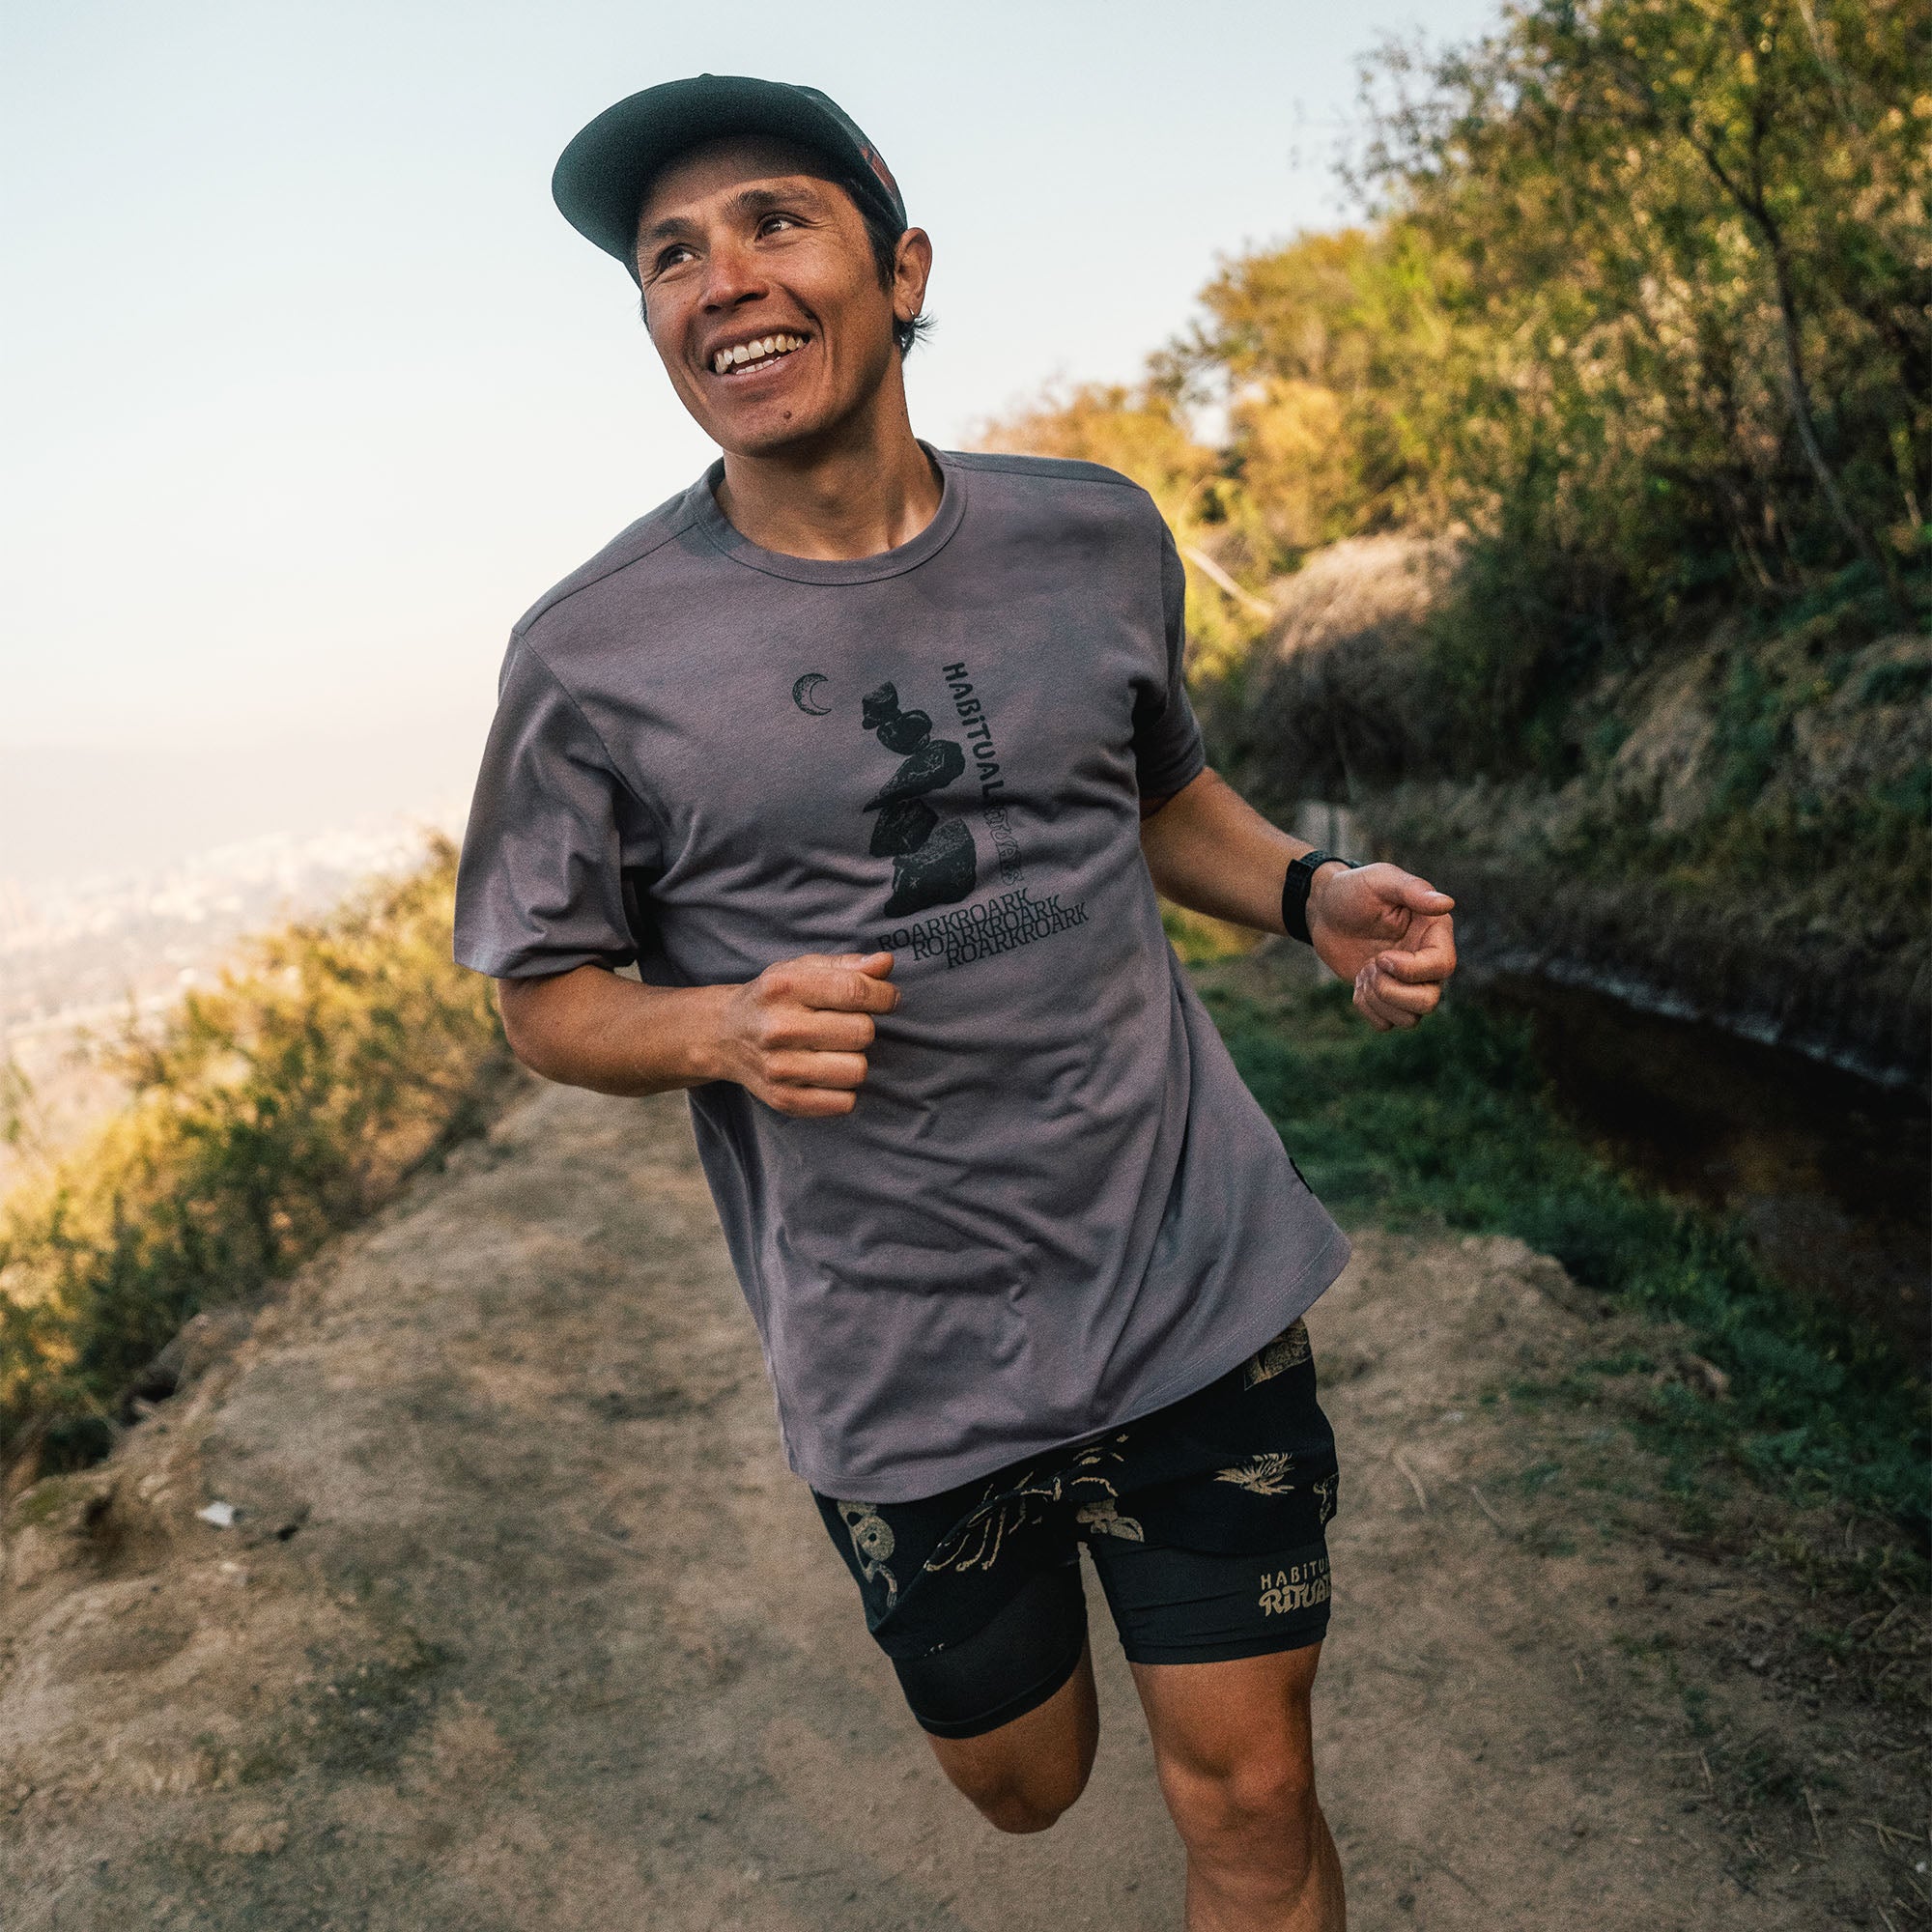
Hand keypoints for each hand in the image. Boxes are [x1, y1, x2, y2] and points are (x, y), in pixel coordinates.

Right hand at [717, 950, 899, 1115]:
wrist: (723, 1035)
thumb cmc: (773, 998)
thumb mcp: (801, 969)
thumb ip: (847, 965)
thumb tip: (886, 964)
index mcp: (784, 987)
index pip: (854, 991)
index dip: (884, 995)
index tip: (887, 998)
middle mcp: (778, 1028)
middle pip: (862, 1032)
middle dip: (863, 1025)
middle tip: (845, 1024)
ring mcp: (779, 1068)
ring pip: (857, 1070)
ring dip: (854, 1059)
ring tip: (834, 1049)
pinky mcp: (783, 1100)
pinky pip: (844, 1102)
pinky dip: (844, 1089)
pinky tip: (826, 1073)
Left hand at [1307, 863, 1456, 1031]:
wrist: (1323, 909)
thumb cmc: (1354, 890)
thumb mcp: (1381, 880)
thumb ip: (1413, 890)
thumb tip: (1447, 903)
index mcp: (1434, 933)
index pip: (1442, 967)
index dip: (1410, 970)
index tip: (1381, 957)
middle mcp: (1427, 961)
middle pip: (1430, 1001)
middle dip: (1392, 991)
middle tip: (1369, 966)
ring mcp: (1407, 982)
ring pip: (1411, 1019)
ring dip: (1378, 1000)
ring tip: (1363, 972)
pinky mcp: (1386, 996)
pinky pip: (1387, 1024)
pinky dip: (1368, 1010)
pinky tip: (1358, 983)